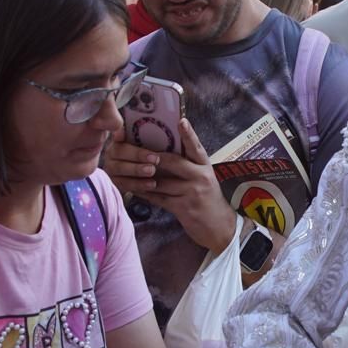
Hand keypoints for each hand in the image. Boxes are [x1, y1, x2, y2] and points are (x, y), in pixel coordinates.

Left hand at [111, 118, 235, 253]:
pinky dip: (145, 193)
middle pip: (174, 162)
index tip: (181, 120)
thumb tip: (163, 152)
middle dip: (154, 156)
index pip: (196, 147)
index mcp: (205, 166)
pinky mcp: (183, 208)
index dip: (189, 134)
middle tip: (138, 149)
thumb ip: (189, 165)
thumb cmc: (208, 199)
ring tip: (127, 169)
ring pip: (161, 182)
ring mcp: (192, 193)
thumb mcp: (204, 178)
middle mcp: (200, 177)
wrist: (219, 227)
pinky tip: (133, 188)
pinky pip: (159, 198)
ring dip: (143, 177)